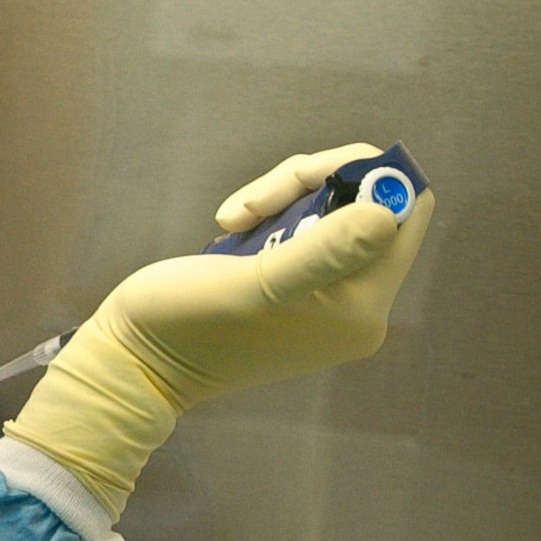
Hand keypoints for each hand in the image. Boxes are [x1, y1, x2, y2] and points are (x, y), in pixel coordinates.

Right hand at [5, 144, 434, 517]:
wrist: (133, 364)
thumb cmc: (187, 326)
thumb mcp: (254, 284)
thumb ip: (325, 251)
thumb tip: (388, 212)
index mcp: (361, 308)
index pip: (407, 214)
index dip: (367, 179)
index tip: (305, 176)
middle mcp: (358, 307)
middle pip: (369, 207)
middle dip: (312, 186)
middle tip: (254, 201)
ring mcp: (328, 301)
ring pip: (333, 212)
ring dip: (284, 198)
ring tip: (233, 218)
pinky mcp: (297, 293)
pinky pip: (307, 231)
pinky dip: (273, 218)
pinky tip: (233, 230)